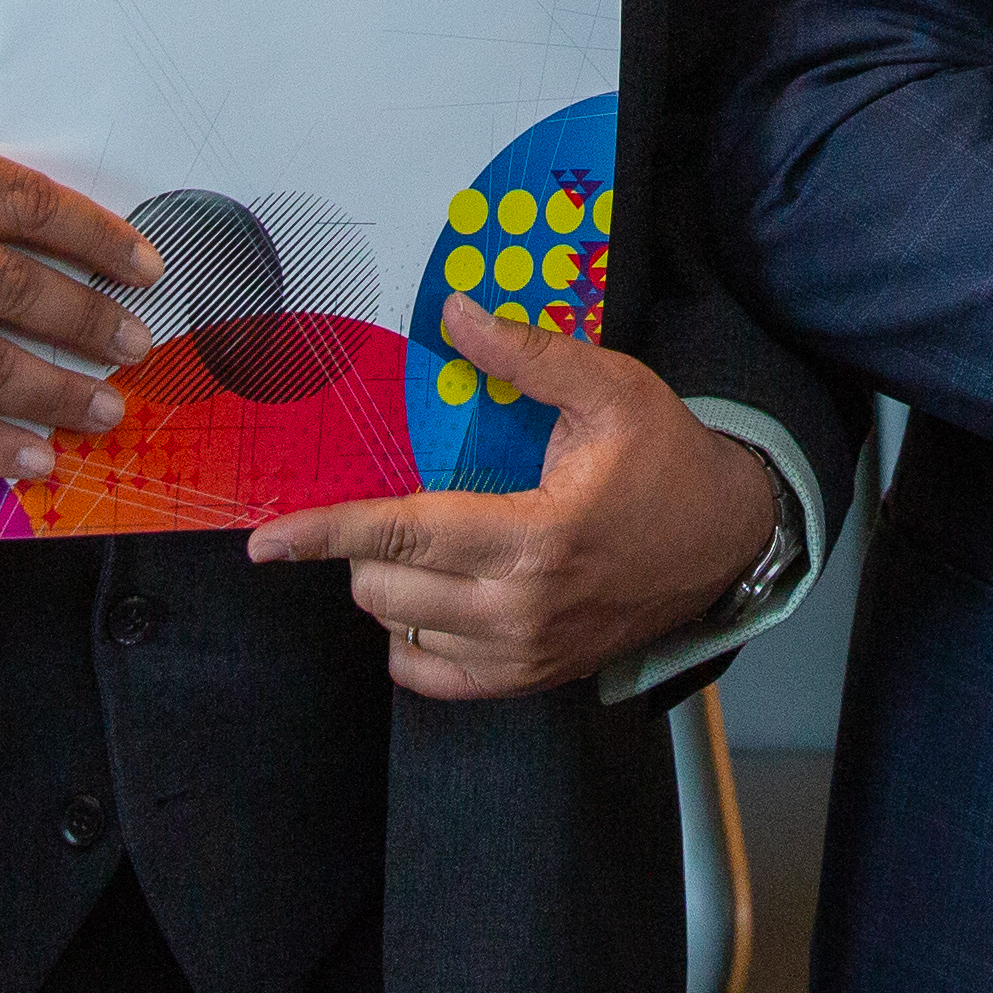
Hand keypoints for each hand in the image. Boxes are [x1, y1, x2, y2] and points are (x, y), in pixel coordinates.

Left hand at [242, 295, 783, 700]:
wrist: (728, 538)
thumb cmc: (668, 460)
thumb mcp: (612, 389)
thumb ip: (528, 355)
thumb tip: (455, 313)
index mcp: (534, 537)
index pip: (401, 534)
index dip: (323, 533)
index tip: (264, 540)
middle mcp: (520, 610)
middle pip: (384, 590)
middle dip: (367, 544)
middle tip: (401, 502)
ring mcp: (525, 655)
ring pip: (400, 634)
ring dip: (392, 589)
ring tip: (428, 545)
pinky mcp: (532, 678)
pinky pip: (431, 679)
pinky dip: (412, 642)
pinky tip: (432, 600)